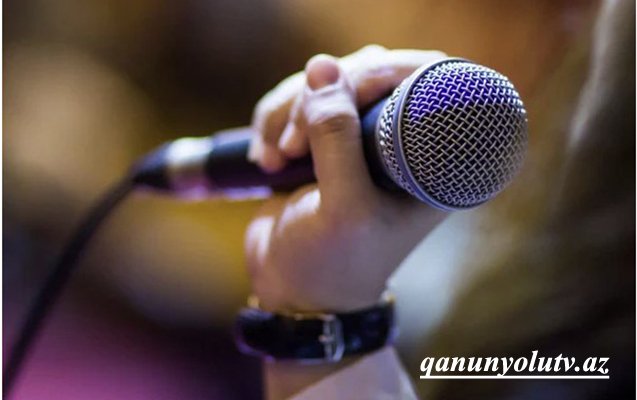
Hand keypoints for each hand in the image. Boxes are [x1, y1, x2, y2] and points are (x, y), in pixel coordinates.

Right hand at [245, 47, 447, 312]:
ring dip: (289, 112)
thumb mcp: (342, 208)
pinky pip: (297, 102)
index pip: (421, 82)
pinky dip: (273, 121)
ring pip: (326, 84)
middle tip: (294, 146)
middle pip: (366, 74)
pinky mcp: (322, 142)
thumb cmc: (333, 262)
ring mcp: (358, 139)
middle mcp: (398, 143)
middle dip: (319, 102)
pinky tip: (266, 159)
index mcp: (428, 160)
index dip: (378, 75)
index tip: (337, 99)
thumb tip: (323, 68)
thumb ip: (337, 140)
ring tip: (275, 159)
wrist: (292, 291)